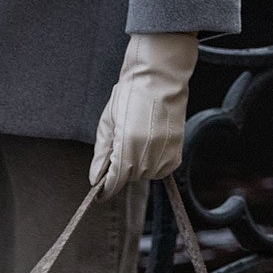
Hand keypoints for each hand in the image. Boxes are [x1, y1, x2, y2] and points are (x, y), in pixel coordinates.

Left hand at [90, 32, 198, 199]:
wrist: (159, 79)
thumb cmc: (131, 95)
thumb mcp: (108, 122)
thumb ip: (101, 154)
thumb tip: (95, 178)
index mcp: (127, 145)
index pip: (115, 181)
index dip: (106, 189)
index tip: (100, 193)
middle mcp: (148, 153)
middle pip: (130, 178)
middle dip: (122, 170)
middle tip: (120, 146)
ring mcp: (165, 153)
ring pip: (147, 175)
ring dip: (138, 166)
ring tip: (136, 140)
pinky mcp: (177, 151)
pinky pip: (162, 170)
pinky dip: (154, 164)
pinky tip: (149, 145)